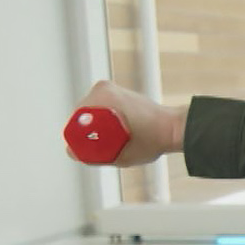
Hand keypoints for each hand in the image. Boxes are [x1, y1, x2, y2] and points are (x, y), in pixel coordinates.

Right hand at [66, 81, 185, 166]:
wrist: (173, 128)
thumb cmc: (151, 140)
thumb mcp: (118, 155)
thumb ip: (91, 155)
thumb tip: (71, 151)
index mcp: (101, 97)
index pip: (75, 122)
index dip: (79, 141)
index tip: (91, 151)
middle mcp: (102, 89)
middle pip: (81, 118)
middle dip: (88, 135)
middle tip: (103, 149)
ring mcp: (109, 90)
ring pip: (90, 116)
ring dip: (96, 130)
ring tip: (114, 141)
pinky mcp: (116, 94)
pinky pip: (100, 112)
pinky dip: (104, 124)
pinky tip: (118, 135)